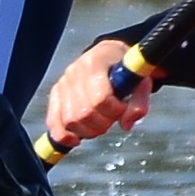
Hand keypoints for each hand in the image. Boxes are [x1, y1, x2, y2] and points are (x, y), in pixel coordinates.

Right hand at [41, 36, 154, 154]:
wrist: (109, 55)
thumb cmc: (126, 69)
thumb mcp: (141, 81)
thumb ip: (139, 102)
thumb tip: (127, 125)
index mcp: (95, 62)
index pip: (100, 98)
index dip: (115, 111)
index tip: (123, 108)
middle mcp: (74, 71)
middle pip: (84, 113)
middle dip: (103, 124)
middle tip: (112, 119)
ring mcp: (63, 82)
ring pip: (70, 120)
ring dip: (88, 131)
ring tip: (100, 124)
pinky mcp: (56, 93)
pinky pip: (53, 120)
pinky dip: (62, 135)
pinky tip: (75, 140)